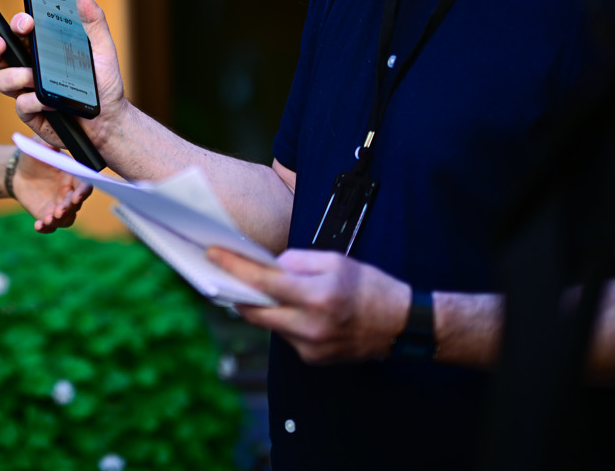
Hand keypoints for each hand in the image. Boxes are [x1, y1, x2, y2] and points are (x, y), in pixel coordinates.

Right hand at [0, 0, 127, 149]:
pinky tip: (50, 104)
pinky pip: (21, 104)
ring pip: (2, 79)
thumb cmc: (104, 85)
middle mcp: (30, 67)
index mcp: (43, 48)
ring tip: (35, 78)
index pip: (21, 31)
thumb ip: (93, 22)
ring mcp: (27, 90)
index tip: (27, 22)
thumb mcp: (103, 50)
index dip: (17, 23)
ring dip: (15, 76)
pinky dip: (34, 102)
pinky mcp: (31, 113)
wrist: (109, 122)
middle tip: (0, 44)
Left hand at [11, 151, 92, 232]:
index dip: (83, 192)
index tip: (77, 196)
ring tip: (47, 220)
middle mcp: (70, 192)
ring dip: (59, 221)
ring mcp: (60, 205)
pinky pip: (51, 225)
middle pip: (76, 204)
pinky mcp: (47, 214)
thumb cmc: (34, 155)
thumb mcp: (37, 146)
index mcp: (73, 175)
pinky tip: (38, 226)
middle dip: (69, 208)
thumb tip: (52, 145)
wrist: (19, 170)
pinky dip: (46, 227)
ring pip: (67, 218)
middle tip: (59, 211)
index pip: (85, 184)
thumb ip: (46, 145)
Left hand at [208, 247, 411, 363]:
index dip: (234, 267)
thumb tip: (270, 266)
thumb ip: (298, 261)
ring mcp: (311, 347)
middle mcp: (310, 326)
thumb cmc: (370, 287)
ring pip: (270, 325)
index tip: (213, 255)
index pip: (263, 281)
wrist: (401, 324)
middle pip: (255, 312)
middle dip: (238, 294)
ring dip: (266, 308)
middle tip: (225, 278)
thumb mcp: (336, 261)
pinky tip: (297, 311)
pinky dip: (286, 322)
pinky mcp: (313, 359)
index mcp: (316, 296)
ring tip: (269, 291)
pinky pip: (287, 337)